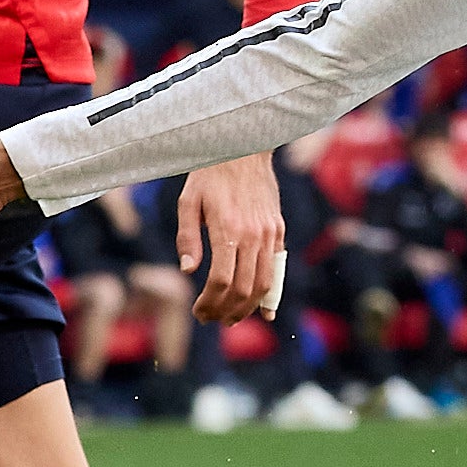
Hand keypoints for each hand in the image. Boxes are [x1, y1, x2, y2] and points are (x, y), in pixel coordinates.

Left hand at [174, 152, 283, 321]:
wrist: (246, 147)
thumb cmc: (211, 173)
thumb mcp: (189, 200)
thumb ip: (188, 238)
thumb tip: (189, 271)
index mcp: (227, 227)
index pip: (221, 280)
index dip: (209, 303)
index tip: (198, 311)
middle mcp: (253, 234)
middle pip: (243, 289)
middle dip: (226, 311)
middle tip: (211, 319)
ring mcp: (269, 234)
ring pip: (263, 284)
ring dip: (247, 308)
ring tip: (231, 318)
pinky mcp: (278, 231)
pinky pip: (277, 269)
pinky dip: (271, 295)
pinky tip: (265, 312)